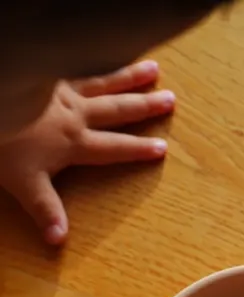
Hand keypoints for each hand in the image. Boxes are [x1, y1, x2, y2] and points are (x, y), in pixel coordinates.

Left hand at [0, 60, 174, 245]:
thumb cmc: (5, 143)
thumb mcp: (25, 183)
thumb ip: (45, 210)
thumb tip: (59, 240)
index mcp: (75, 142)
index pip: (114, 148)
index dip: (139, 149)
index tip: (162, 148)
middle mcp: (76, 114)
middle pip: (117, 110)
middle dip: (145, 107)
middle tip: (170, 99)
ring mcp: (61, 89)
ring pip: (103, 83)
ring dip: (129, 77)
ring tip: (152, 68)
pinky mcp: (46, 73)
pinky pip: (78, 67)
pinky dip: (95, 61)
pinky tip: (103, 52)